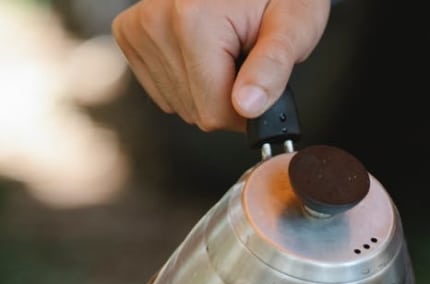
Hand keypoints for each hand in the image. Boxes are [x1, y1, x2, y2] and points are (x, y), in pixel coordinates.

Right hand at [112, 0, 330, 130]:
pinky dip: (186, 79)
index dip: (245, 111)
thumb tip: (247, 106)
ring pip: (178, 103)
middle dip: (225, 97)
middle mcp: (157, 20)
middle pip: (195, 110)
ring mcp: (140, 27)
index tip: (259, 84)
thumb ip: (273, 67)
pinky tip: (201, 51)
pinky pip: (161, 88)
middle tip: (243, 57)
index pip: (213, 113)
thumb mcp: (294, 24)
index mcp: (193, 20)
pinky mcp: (130, 33)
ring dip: (206, 88)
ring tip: (225, 47)